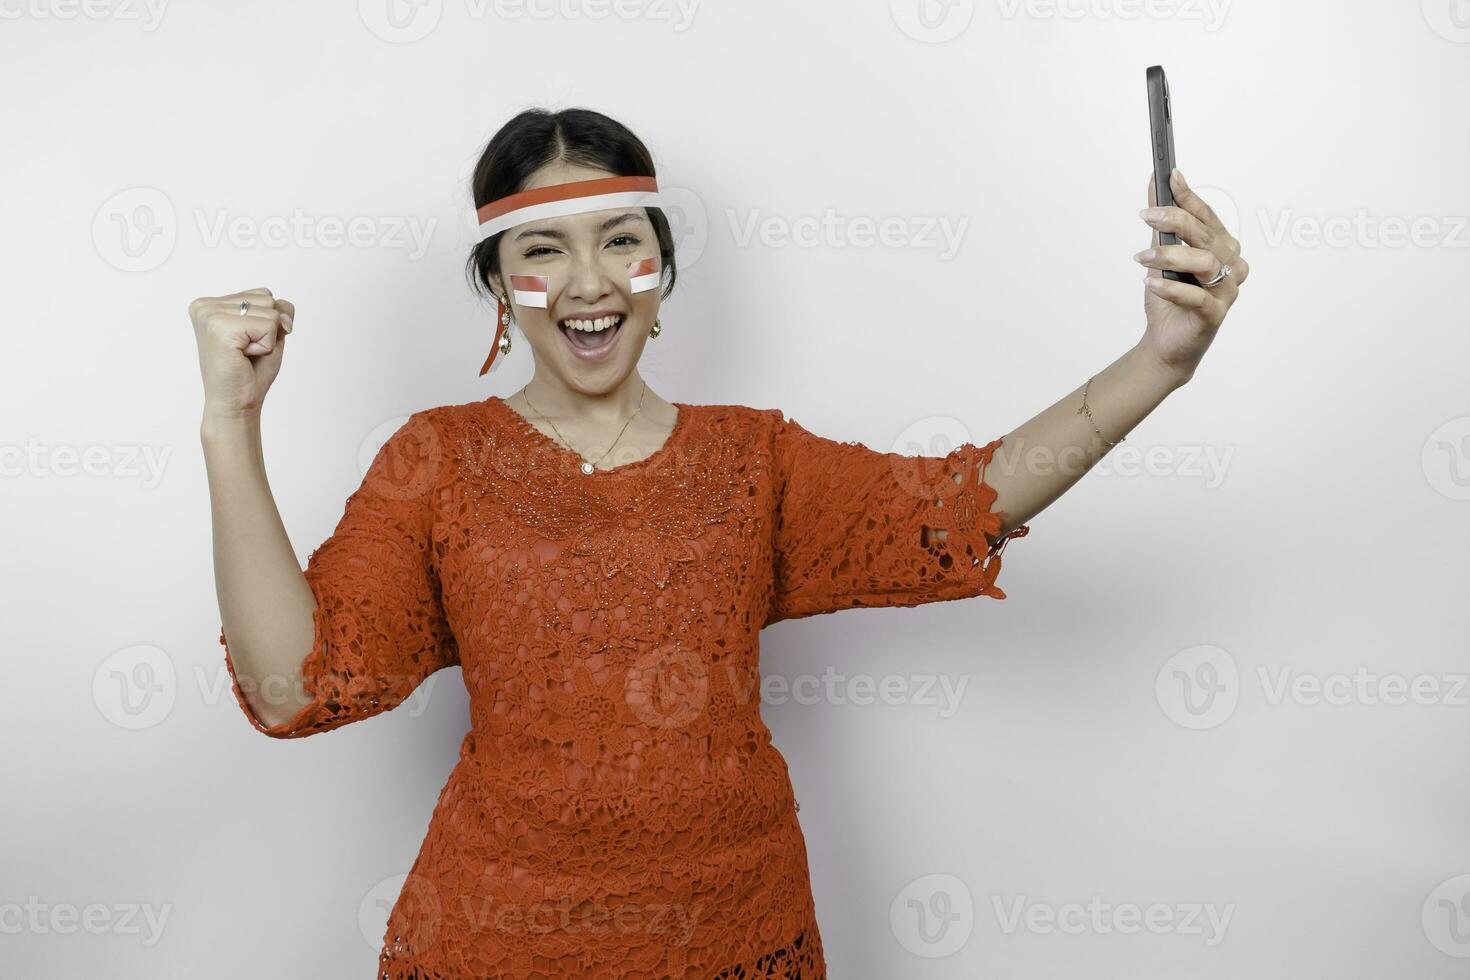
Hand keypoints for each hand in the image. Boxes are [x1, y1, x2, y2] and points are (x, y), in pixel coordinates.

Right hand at [190, 287, 294, 420]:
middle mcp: (205, 306)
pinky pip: (268, 326)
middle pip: (268, 299)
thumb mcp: (270, 333)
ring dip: (267, 339)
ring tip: (244, 355)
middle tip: (246, 352)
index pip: (264, 294)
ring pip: (270, 312)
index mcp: (211, 304)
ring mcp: (210, 315)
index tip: (246, 344)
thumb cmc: (250, 372)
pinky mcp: (220, 327)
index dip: (269, 323)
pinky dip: (266, 346)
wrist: (235, 405)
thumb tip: (282, 309)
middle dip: (269, 330)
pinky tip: (244, 357)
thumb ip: (278, 311)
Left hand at [1133, 169, 1248, 384]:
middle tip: (1147, 215)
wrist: (1166, 343)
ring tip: (1141, 257)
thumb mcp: (1160, 255)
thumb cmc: (1168, 299)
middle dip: (1176, 221)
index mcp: (1222, 248)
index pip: (1207, 217)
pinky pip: (1197, 298)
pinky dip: (1173, 289)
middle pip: (1206, 236)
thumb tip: (1154, 182)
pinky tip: (1151, 283)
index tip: (1171, 175)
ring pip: (1204, 263)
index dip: (1189, 197)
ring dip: (1170, 256)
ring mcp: (1226, 291)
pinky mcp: (1215, 316)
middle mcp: (1231, 266)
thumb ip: (1161, 223)